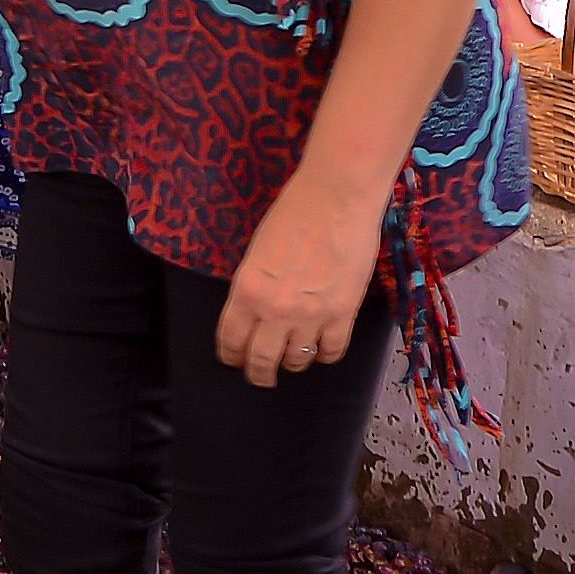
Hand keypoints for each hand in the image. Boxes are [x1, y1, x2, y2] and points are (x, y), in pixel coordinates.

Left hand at [212, 167, 384, 388]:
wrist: (337, 197)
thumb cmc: (295, 211)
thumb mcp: (258, 251)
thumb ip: (254, 286)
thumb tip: (256, 311)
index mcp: (247, 290)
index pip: (231, 340)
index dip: (231, 356)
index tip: (234, 359)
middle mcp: (275, 309)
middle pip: (261, 360)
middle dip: (258, 372)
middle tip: (261, 376)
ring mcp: (311, 315)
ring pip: (297, 360)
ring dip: (292, 363)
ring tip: (292, 360)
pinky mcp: (343, 313)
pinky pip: (332, 351)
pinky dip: (325, 355)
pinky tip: (322, 350)